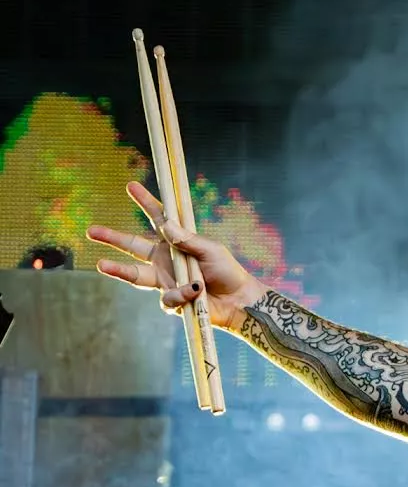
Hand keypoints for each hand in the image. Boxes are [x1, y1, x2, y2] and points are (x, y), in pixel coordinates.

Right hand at [86, 181, 265, 331]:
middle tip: (90, 230)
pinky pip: (167, 296)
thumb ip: (187, 239)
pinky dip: (182, 292)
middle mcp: (164, 260)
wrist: (238, 301)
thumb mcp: (210, 250)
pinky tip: (196, 291)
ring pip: (134, 274)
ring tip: (100, 264)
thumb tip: (166, 225)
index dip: (145, 202)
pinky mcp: (171, 300)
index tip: (130, 185)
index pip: (157, 219)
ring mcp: (165, 280)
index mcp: (174, 243)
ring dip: (118, 269)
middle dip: (110, 237)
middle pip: (132, 246)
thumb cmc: (227, 271)